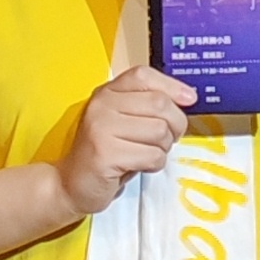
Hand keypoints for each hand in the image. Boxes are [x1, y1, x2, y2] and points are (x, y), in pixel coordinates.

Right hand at [59, 62, 192, 221]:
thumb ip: (147, 105)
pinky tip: (138, 166)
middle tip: (166, 140)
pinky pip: (152, 156)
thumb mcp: (123, 121)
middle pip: (160, 104)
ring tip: (147, 154)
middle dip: (175, 125)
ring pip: (160, 132)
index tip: (189, 99)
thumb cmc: (106, 153)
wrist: (70, 184)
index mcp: (107, 92)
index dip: (172, 85)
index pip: (144, 75)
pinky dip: (154, 164)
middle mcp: (102, 105)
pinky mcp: (105, 154)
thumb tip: (188, 97)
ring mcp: (101, 128)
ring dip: (163, 148)